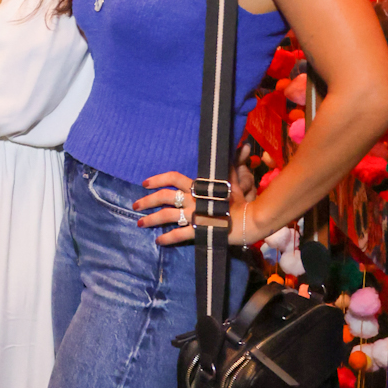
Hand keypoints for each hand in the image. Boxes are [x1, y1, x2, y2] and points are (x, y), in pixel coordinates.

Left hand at [133, 173, 256, 246]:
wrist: (252, 219)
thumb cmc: (243, 200)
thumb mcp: (235, 181)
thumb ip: (231, 166)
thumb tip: (240, 146)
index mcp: (200, 186)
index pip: (174, 177)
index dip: (158, 179)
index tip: (145, 183)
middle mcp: (194, 199)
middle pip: (166, 196)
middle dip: (148, 200)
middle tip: (135, 205)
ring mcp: (195, 215)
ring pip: (168, 215)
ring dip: (152, 219)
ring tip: (140, 223)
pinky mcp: (200, 230)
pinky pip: (179, 234)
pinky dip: (167, 238)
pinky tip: (158, 241)